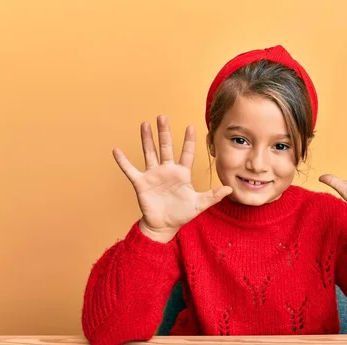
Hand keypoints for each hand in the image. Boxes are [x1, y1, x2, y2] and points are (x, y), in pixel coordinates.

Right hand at [113, 115, 232, 237]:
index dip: (189, 141)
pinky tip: (116, 150)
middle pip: (166, 147)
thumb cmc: (182, 214)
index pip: (187, 153)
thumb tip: (229, 189)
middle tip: (162, 116)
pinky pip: (130, 170)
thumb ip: (213, 196)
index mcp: (182, 174)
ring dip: (146, 139)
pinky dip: (123, 161)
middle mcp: (167, 170)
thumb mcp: (199, 204)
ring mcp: (153, 175)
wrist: (164, 226)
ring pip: (150, 153)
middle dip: (164, 132)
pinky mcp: (141, 183)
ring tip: (144, 124)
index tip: (191, 126)